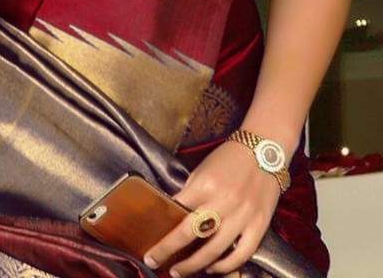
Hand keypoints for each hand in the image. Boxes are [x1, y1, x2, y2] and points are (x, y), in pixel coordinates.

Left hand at [142, 142, 280, 275]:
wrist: (264, 149)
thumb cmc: (229, 158)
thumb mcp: (202, 170)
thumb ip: (190, 194)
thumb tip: (173, 215)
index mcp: (204, 185)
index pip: (175, 212)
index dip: (161, 232)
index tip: (150, 248)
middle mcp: (223, 202)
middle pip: (190, 235)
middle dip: (169, 252)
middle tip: (154, 262)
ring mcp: (242, 215)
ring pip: (214, 251)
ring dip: (194, 265)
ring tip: (180, 271)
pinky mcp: (259, 225)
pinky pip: (241, 254)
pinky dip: (225, 266)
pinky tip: (212, 268)